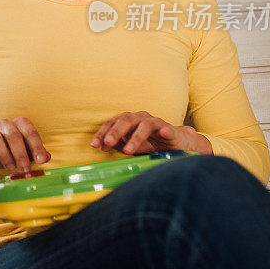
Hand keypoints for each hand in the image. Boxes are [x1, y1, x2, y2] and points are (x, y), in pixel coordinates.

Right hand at [0, 117, 50, 174]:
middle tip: (26, 169)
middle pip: (13, 135)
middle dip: (21, 154)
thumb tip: (47, 157)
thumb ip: (37, 153)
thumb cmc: (13, 148)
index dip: (36, 146)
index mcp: (20, 123)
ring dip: (4, 155)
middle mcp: (5, 124)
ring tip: (11, 168)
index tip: (41, 160)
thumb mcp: (27, 150)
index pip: (30, 132)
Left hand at [90, 111, 207, 154]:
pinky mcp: (170, 130)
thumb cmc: (149, 143)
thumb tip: (102, 146)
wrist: (174, 142)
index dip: (102, 133)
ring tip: (128, 150)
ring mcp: (156, 122)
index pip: (112, 123)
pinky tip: (163, 133)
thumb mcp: (130, 144)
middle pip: (126, 120)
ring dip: (135, 137)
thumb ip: (117, 143)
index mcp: (128, 120)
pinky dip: (165, 131)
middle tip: (108, 143)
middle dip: (115, 132)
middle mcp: (140, 118)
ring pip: (145, 125)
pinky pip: (167, 129)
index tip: (95, 144)